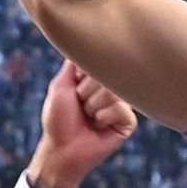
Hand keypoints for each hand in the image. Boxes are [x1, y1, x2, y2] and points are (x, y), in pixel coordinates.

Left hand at [27, 60, 139, 187]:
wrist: (61, 149)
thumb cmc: (58, 118)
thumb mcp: (61, 85)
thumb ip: (73, 62)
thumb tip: (82, 38)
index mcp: (97, 79)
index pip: (99, 61)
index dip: (82, 76)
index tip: (74, 90)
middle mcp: (112, 89)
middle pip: (106, 75)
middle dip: (86, 93)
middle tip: (80, 108)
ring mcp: (121, 105)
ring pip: (113, 92)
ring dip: (92, 107)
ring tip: (88, 118)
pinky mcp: (128, 122)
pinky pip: (121, 109)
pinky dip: (103, 118)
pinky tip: (98, 127)